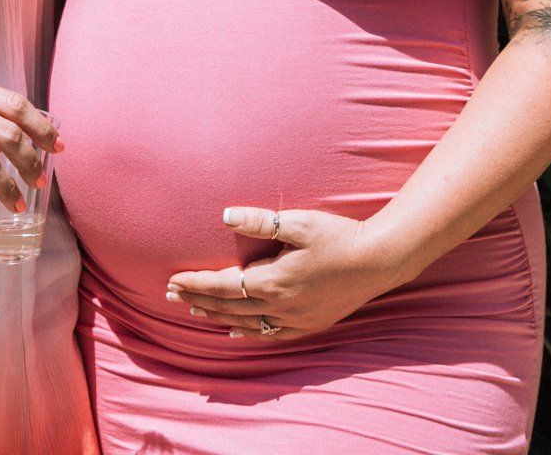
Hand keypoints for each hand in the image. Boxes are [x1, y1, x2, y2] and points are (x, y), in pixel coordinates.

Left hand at [166, 207, 405, 341]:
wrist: (379, 261)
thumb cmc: (339, 237)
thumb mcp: (299, 223)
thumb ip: (259, 222)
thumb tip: (224, 216)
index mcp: (274, 281)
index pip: (224, 286)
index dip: (196, 284)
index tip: (173, 280)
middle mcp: (281, 306)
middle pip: (230, 307)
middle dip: (198, 300)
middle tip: (171, 295)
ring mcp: (295, 319)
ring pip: (246, 324)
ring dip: (218, 316)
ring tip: (194, 309)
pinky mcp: (309, 324)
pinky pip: (270, 334)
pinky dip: (248, 333)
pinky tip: (235, 332)